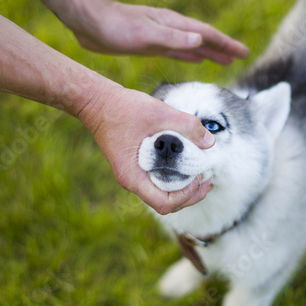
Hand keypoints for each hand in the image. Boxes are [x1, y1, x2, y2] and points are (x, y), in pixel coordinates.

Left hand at [41, 0, 248, 64]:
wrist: (89, 23)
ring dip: (210, 53)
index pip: (207, 36)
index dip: (226, 45)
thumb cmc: (115, 27)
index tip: (243, 53)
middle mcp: (171, 31)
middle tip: (240, 57)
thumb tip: (200, 43)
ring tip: (224, 59)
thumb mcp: (145, 34)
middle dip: (223, 48)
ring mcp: (162, 37)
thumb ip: (173, 39)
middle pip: (204, 40)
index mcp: (173, 26)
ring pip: (193, 47)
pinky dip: (190, 56)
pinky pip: (178, 52)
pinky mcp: (151, 46)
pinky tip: (196, 59)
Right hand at [77, 82, 214, 213]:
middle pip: (165, 203)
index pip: (164, 204)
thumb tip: (210, 143)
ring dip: (183, 188)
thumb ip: (186, 125)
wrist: (96, 102)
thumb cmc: (123, 108)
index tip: (199, 178)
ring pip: (162, 193)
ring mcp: (133, 174)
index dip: (186, 196)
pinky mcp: (135, 166)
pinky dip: (173, 178)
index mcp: (133, 176)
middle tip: (207, 179)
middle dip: (189, 196)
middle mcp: (132, 180)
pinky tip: (185, 164)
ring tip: (200, 174)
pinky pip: (157, 181)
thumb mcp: (158, 113)